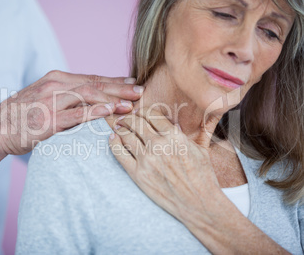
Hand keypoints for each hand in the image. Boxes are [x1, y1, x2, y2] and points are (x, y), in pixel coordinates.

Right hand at [0, 70, 142, 154]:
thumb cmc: (23, 115)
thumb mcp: (44, 98)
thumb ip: (66, 97)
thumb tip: (90, 101)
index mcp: (56, 79)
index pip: (91, 78)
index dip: (114, 81)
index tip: (132, 83)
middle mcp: (55, 85)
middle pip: (94, 84)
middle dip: (119, 88)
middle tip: (140, 92)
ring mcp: (51, 102)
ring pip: (87, 96)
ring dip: (112, 99)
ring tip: (130, 104)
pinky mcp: (48, 120)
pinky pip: (74, 114)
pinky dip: (93, 112)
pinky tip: (109, 111)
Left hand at [109, 107, 222, 227]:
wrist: (198, 204)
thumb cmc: (202, 177)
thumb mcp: (200, 149)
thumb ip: (183, 134)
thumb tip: (172, 123)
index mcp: (175, 136)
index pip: (152, 114)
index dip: (143, 111)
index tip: (139, 113)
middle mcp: (159, 145)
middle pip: (136, 122)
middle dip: (128, 118)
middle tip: (125, 119)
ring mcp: (147, 160)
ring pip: (126, 135)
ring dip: (120, 128)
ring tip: (118, 127)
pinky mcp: (138, 174)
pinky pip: (119, 153)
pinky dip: (114, 143)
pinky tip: (113, 139)